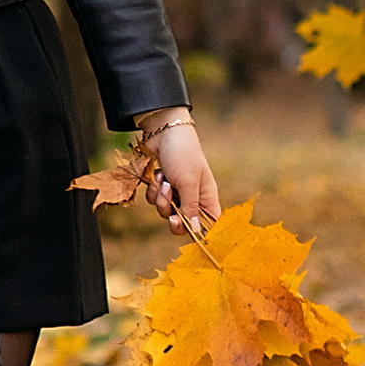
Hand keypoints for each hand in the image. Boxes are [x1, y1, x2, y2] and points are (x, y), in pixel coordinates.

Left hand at [136, 108, 220, 238]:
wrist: (163, 131)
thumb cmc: (182, 153)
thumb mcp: (187, 182)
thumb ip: (190, 208)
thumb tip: (197, 231)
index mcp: (207, 197)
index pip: (210, 223)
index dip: (202, 232)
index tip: (190, 234)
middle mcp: (193, 196)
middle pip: (184, 221)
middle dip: (174, 217)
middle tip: (171, 217)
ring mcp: (176, 191)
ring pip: (166, 210)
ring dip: (162, 199)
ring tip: (164, 180)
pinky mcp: (162, 185)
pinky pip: (155, 199)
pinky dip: (154, 190)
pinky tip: (158, 174)